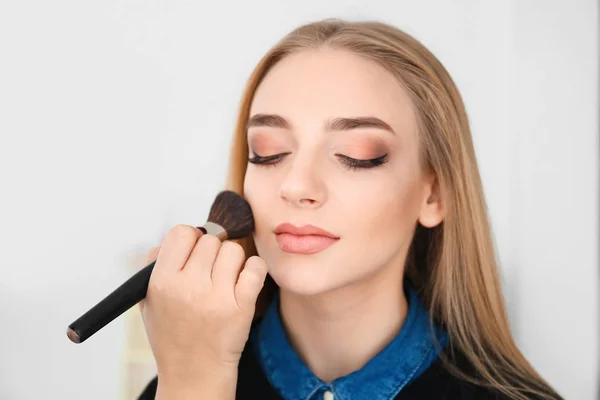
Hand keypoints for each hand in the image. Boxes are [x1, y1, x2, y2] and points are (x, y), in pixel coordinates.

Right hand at [139, 224, 267, 385]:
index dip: (190, 238)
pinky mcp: (242, 306)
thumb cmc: (172, 334)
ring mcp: (217, 297)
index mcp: (162, 282)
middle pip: (210, 240)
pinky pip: (256, 267)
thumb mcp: (148, 300)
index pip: (181, 233)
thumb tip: (179, 236)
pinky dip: (254, 269)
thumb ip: (155, 264)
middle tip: (211, 270)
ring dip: (233, 260)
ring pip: (234, 250)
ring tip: (226, 279)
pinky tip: (245, 280)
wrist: (194, 373)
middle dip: (212, 252)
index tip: (194, 250)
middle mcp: (189, 287)